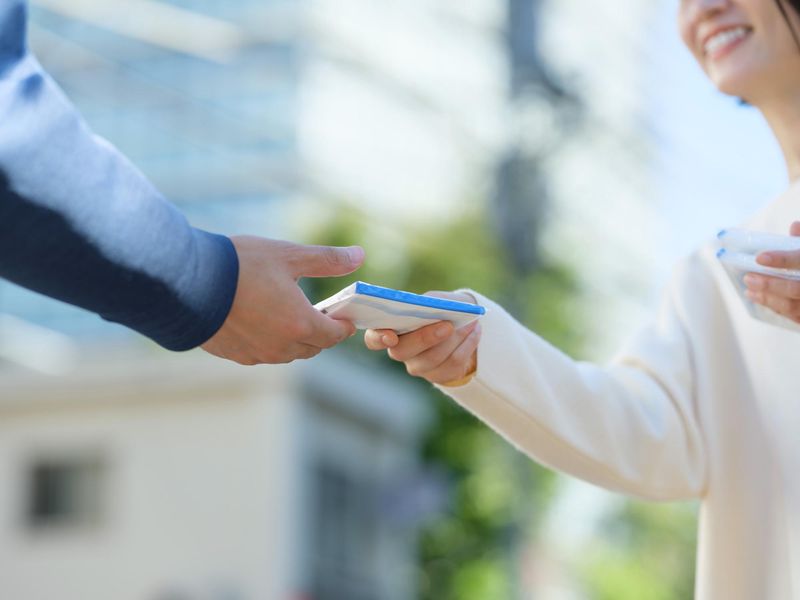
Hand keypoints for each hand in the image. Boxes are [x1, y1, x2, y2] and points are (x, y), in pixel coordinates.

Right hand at [202, 236, 363, 364]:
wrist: (185, 282)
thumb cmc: (239, 265)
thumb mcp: (288, 255)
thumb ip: (328, 259)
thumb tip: (360, 255)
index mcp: (300, 325)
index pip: (334, 335)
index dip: (342, 324)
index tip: (342, 312)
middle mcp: (281, 347)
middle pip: (313, 347)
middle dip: (320, 332)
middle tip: (317, 310)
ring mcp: (257, 354)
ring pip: (288, 353)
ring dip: (295, 338)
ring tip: (289, 314)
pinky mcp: (235, 355)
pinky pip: (263, 354)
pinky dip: (270, 341)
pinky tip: (261, 320)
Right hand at [364, 291, 481, 384]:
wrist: (461, 322)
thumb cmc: (440, 308)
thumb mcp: (433, 301)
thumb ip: (428, 303)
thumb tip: (430, 309)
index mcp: (390, 330)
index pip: (373, 340)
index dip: (378, 339)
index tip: (391, 336)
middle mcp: (399, 351)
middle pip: (403, 351)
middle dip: (426, 338)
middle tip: (447, 325)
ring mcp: (418, 367)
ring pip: (432, 359)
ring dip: (454, 339)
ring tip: (470, 323)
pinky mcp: (438, 376)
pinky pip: (453, 365)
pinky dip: (467, 345)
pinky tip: (475, 331)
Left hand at [744, 221, 799, 323]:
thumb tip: (795, 226)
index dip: (783, 259)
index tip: (760, 258)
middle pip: (796, 288)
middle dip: (770, 285)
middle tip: (748, 278)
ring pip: (792, 306)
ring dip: (768, 298)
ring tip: (749, 290)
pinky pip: (793, 315)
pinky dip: (775, 306)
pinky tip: (758, 297)